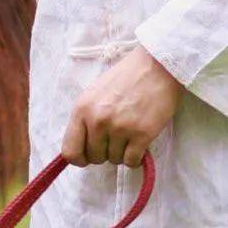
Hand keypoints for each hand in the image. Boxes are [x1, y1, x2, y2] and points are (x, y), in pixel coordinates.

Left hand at [62, 45, 182, 167]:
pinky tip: (139, 143)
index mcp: (82, 109)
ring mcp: (120, 128)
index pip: (70, 151)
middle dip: (104, 152)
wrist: (157, 66)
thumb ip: (85, 118)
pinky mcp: (142, 134)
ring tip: (129, 134)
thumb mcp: (94, 94)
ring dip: (122, 152)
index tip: (88, 156)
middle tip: (115, 139)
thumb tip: (81, 146)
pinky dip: (136, 157)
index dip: (80, 158)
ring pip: (114, 160)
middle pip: (94, 157)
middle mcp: (98, 121)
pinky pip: (132, 161)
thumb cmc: (126, 78)